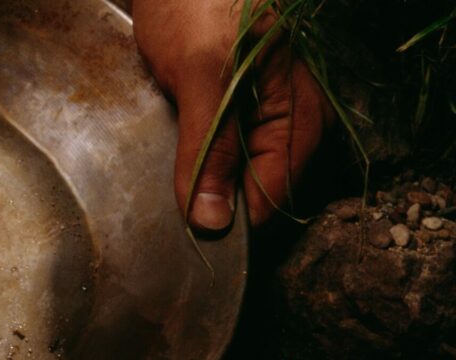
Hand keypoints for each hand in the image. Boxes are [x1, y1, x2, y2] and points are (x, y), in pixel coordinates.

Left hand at [133, 0, 333, 229]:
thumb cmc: (200, 3)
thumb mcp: (202, 77)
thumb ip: (209, 150)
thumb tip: (212, 221)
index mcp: (297, 118)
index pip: (271, 200)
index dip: (232, 224)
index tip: (191, 233)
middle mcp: (285, 124)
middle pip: (252, 194)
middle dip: (212, 205)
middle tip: (168, 207)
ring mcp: (258, 118)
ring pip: (229, 178)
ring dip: (198, 185)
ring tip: (165, 178)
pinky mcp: (230, 111)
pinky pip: (212, 155)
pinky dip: (190, 164)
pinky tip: (166, 159)